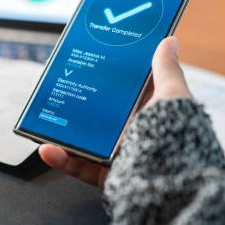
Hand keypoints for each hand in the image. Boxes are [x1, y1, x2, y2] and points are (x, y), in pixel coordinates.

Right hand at [38, 36, 190, 186]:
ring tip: (44, 115)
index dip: (106, 74)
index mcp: (147, 109)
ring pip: (81, 137)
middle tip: (58, 82)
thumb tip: (168, 40)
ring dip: (60, 128)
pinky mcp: (105, 173)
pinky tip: (47, 148)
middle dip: (76, 98)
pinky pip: (78, 165)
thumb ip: (166, 70)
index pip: (123, 88)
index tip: (89, 59)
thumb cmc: (180, 137)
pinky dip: (61, 158)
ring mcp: (115, 152)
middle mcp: (131, 130)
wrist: (174, 184)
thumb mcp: (173, 96)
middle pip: (97, 111)